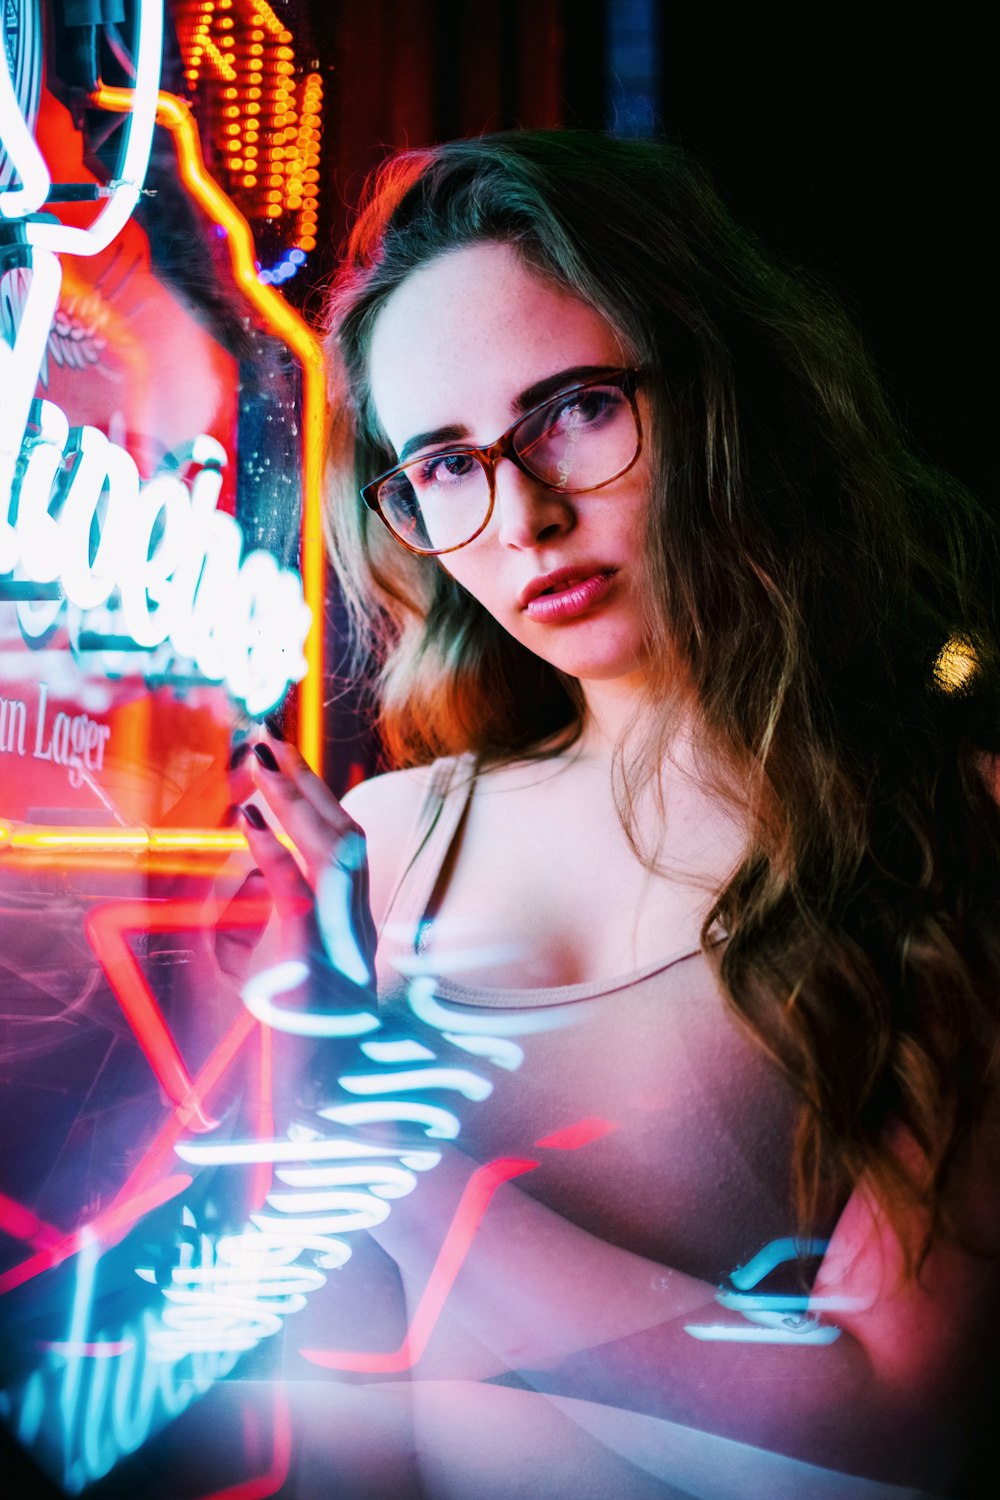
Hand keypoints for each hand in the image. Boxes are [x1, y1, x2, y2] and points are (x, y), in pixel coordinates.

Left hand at [229, 735, 378, 1033]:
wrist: (320, 1111)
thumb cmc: (295, 1048)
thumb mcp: (269, 969)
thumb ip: (258, 916)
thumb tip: (240, 865)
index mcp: (349, 922)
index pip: (340, 841)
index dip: (312, 796)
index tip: (279, 758)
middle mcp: (354, 924)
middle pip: (343, 831)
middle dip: (305, 780)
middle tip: (268, 736)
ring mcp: (340, 942)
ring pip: (333, 851)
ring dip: (296, 800)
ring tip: (262, 761)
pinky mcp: (314, 964)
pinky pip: (298, 895)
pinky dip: (272, 851)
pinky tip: (245, 819)